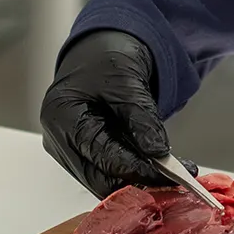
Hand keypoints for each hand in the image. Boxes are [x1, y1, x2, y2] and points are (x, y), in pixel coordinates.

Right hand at [40, 30, 180, 198]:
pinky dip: (131, 173)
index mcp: (61, 115)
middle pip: (96, 176)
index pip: (97, 153)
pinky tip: (156, 168)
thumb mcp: (127, 80)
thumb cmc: (106, 59)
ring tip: (173, 174)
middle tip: (175, 179)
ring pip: (102, 180)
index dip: (132, 167)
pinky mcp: (81, 154)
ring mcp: (67, 149)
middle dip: (136, 180)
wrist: (100, 53)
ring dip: (136, 180)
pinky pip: (106, 172)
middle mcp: (58, 138)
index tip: (163, 174)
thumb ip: (141, 116)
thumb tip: (157, 151)